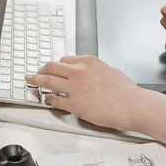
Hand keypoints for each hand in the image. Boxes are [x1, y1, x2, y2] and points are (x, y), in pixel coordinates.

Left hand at [27, 55, 148, 131]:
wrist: (133, 105)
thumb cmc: (127, 92)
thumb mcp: (111, 71)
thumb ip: (97, 71)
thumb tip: (93, 74)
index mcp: (89, 62)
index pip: (65, 60)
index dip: (56, 66)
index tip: (52, 68)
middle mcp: (79, 72)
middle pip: (51, 66)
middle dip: (41, 69)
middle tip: (35, 73)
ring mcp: (75, 88)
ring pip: (47, 80)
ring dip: (37, 80)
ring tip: (32, 82)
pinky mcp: (74, 104)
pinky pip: (55, 99)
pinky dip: (48, 98)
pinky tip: (47, 99)